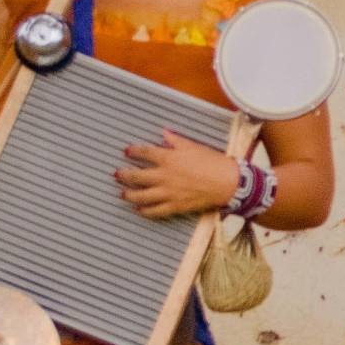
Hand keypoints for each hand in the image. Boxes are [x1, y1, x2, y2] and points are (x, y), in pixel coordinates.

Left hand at [116, 131, 240, 221]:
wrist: (227, 182)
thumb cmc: (212, 162)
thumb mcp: (193, 146)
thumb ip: (175, 140)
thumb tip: (164, 133)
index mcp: (168, 158)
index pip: (144, 153)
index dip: (133, 151)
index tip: (127, 151)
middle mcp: (164, 176)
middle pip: (136, 176)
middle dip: (124, 175)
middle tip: (117, 175)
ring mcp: (168, 193)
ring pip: (142, 196)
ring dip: (129, 195)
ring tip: (123, 194)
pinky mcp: (175, 206)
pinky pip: (155, 211)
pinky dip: (144, 211)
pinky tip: (138, 210)